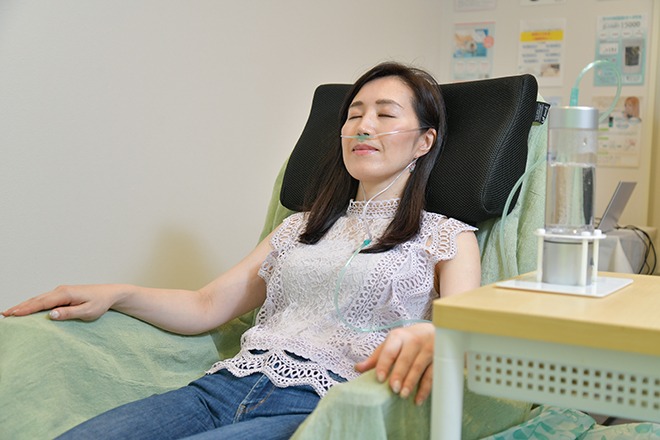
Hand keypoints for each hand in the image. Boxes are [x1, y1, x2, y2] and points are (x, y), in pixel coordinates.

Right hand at [1, 284, 121, 320]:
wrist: (110, 294)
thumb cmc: (101, 303)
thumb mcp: (88, 311)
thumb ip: (69, 313)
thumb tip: (50, 315)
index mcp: (66, 294)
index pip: (42, 302)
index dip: (26, 309)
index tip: (13, 314)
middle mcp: (61, 290)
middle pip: (36, 300)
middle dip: (20, 307)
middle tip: (5, 315)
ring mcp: (61, 291)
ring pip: (38, 299)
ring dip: (24, 305)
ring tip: (10, 312)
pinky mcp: (62, 295)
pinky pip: (44, 300)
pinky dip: (32, 304)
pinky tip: (25, 309)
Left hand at [355, 322, 433, 405]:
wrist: (432, 331)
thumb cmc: (407, 341)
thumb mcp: (391, 345)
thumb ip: (376, 358)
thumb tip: (357, 368)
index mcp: (398, 337)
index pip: (390, 350)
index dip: (384, 364)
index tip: (379, 378)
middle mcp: (414, 340)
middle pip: (405, 359)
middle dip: (399, 374)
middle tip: (393, 389)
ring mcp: (428, 348)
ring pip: (419, 366)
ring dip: (411, 382)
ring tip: (403, 395)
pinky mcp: (440, 357)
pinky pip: (432, 374)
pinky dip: (425, 388)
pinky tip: (418, 399)